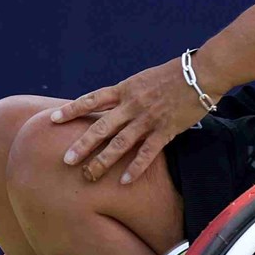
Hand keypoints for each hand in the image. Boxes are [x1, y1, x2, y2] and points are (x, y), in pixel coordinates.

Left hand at [49, 57, 213, 184]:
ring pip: (120, 143)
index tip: (53, 119)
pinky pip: (147, 152)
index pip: (92, 99)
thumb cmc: (173, 75)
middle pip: (101, 127)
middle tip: (66, 160)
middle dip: (82, 144)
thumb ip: (126, 94)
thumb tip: (111, 106)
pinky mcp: (165, 130)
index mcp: (125, 89)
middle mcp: (132, 104)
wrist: (201, 73)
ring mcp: (148, 118)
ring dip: (102, 160)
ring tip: (88, 175)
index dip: (71, 109)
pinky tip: (123, 181)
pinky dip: (134, 167)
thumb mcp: (143, 80)